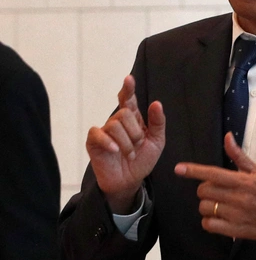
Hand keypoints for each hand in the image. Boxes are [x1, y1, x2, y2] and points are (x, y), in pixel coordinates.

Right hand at [86, 75, 165, 213]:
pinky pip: (98, 134)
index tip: (129, 78)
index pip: (128, 99)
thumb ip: (158, 122)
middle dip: (135, 132)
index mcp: (133, 119)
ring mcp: (104, 131)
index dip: (128, 89)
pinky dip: (109, 142)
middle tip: (137, 146)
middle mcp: (118, 121)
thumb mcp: (157, 141)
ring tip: (129, 154)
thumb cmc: (142, 160)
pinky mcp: (94, 141)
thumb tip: (156, 103)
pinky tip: (115, 150)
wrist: (130, 180)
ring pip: (114, 125)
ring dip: (127, 143)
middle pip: (125, 114)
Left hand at [174, 132, 255, 243]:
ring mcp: (235, 215)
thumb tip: (227, 136)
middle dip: (205, 189)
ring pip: (205, 208)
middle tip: (217, 191)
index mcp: (243, 181)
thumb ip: (238, 155)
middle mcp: (238, 197)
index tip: (179, 168)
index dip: (194, 171)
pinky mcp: (234, 230)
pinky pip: (208, 225)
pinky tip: (219, 218)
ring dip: (208, 206)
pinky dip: (209, 221)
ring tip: (220, 205)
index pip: (213, 174)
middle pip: (204, 191)